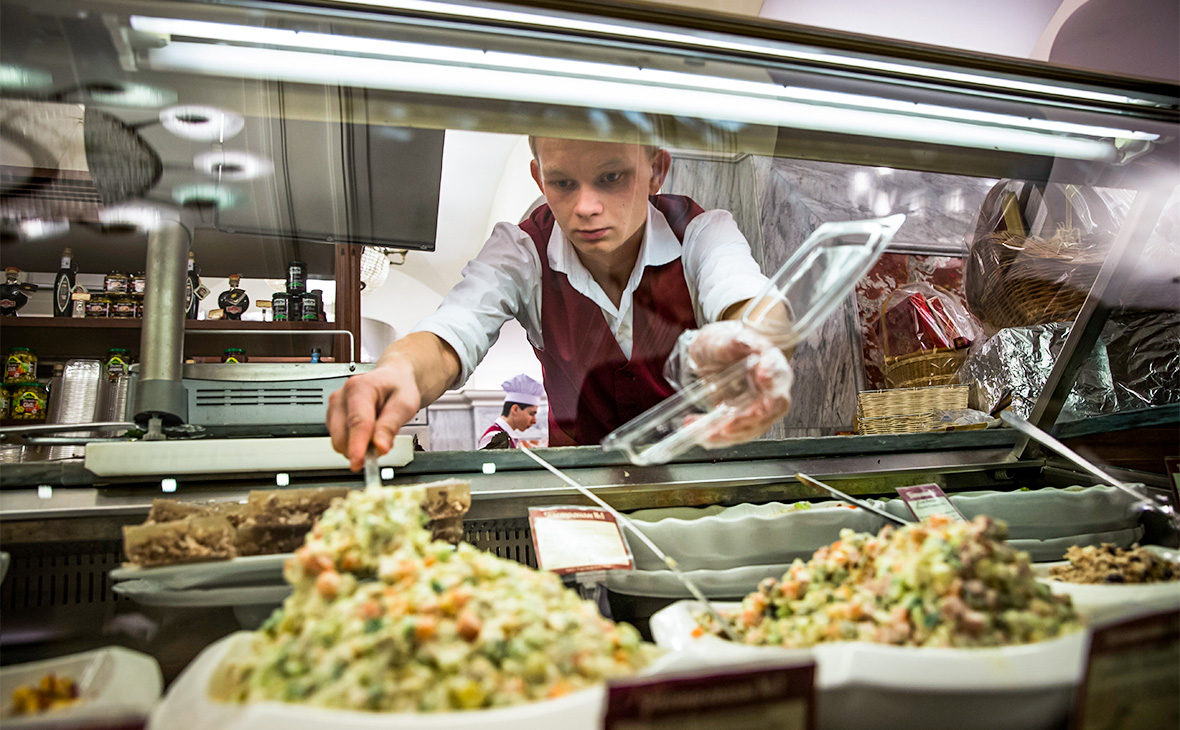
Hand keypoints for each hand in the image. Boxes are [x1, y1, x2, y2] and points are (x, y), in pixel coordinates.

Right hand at [326, 358, 421, 470]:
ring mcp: (334, 407)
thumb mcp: (405, 404)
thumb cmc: (398, 388)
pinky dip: (354, 443)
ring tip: (377, 432)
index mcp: (360, 387)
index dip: (357, 445)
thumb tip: (379, 447)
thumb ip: (391, 426)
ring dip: (359, 446)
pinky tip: (367, 433)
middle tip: (384, 442)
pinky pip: (340, 440)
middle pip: (342, 436)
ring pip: (339, 442)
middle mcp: (341, 396)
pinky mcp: (332, 418)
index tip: (358, 462)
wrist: (392, 379)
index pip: (357, 422)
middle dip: (362, 448)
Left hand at [672, 321, 793, 447]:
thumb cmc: (721, 343)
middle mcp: (770, 386)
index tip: (761, 380)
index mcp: (770, 361)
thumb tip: (742, 341)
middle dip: (747, 422)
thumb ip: (732, 342)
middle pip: (771, 410)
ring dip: (728, 435)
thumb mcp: (720, 338)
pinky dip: (718, 437)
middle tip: (724, 428)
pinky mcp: (745, 417)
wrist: (713, 354)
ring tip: (701, 433)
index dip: (774, 384)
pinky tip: (698, 433)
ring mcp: (760, 404)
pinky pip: (737, 432)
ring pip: (754, 427)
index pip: (780, 375)